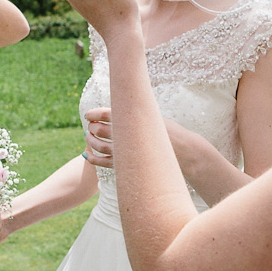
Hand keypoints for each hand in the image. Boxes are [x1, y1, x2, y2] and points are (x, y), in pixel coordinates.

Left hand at [84, 108, 207, 175]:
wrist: (184, 151)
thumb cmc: (169, 131)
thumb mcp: (154, 115)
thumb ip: (137, 112)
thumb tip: (120, 105)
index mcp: (135, 121)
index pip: (107, 114)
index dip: (95, 114)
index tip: (89, 114)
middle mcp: (129, 137)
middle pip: (101, 130)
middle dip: (93, 127)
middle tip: (91, 125)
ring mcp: (127, 153)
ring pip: (100, 146)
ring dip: (91, 141)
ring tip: (89, 137)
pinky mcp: (128, 166)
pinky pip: (104, 163)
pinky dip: (93, 159)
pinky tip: (87, 155)